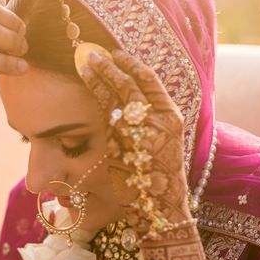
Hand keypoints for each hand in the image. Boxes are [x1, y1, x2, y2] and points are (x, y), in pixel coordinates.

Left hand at [78, 49, 191, 234]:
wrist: (157, 207)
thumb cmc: (154, 179)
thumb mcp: (156, 146)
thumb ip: (143, 125)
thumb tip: (120, 106)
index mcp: (172, 118)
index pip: (152, 82)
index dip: (134, 65)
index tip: (119, 54)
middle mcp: (159, 119)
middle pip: (134, 82)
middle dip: (114, 65)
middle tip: (96, 52)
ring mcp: (141, 127)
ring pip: (120, 90)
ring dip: (102, 72)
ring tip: (87, 60)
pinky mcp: (124, 137)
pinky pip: (109, 106)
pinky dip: (97, 89)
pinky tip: (88, 78)